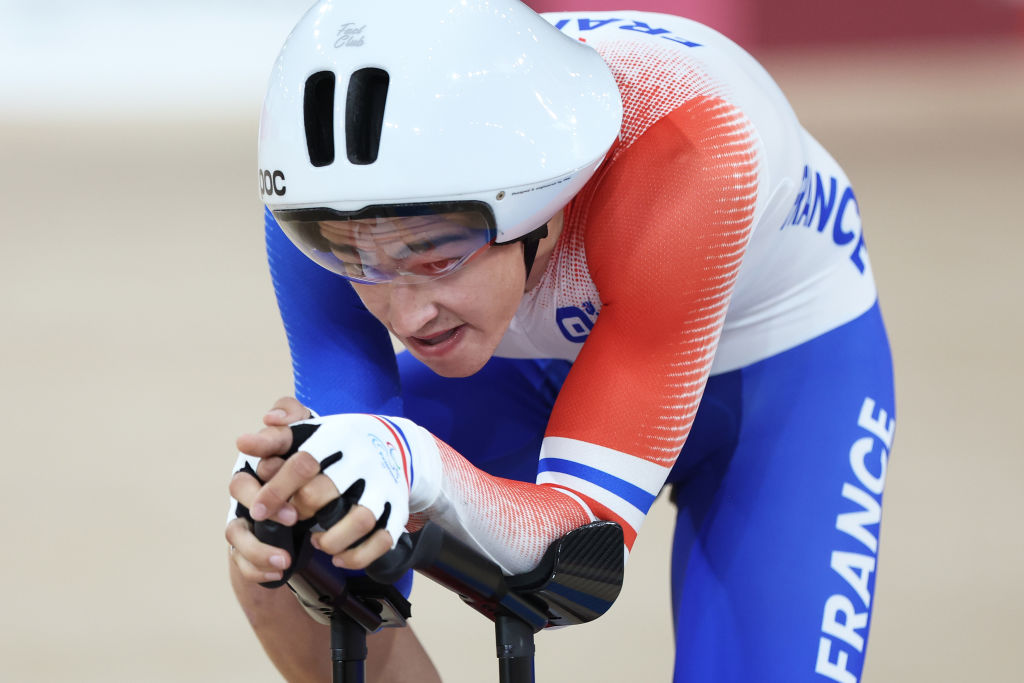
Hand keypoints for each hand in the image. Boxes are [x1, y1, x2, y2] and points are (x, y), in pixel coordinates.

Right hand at [225, 397, 309, 582]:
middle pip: (240, 488)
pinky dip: (257, 568)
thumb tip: (273, 416)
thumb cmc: (313, 470)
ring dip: (257, 548)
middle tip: (293, 516)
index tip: (276, 459)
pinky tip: (278, 573)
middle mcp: (250, 483)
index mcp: (267, 454)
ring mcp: (245, 514)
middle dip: (264, 501)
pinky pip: (242, 559)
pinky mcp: (247, 542)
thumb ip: (296, 419)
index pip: (259, 443)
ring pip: (236, 532)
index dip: (263, 444)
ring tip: (284, 560)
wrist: (317, 507)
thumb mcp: (315, 442)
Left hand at [231, 399, 418, 571]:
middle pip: (324, 493)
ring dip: (331, 540)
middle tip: (290, 520)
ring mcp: (385, 484)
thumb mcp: (308, 431)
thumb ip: (274, 438)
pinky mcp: (398, 507)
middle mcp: (364, 458)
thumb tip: (243, 443)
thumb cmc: (337, 442)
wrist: (394, 443)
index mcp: (336, 436)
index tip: (257, 511)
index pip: (303, 463)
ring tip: (316, 542)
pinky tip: (339, 556)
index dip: (275, 490)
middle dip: (300, 514)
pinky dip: (359, 554)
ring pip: (360, 519)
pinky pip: (382, 539)